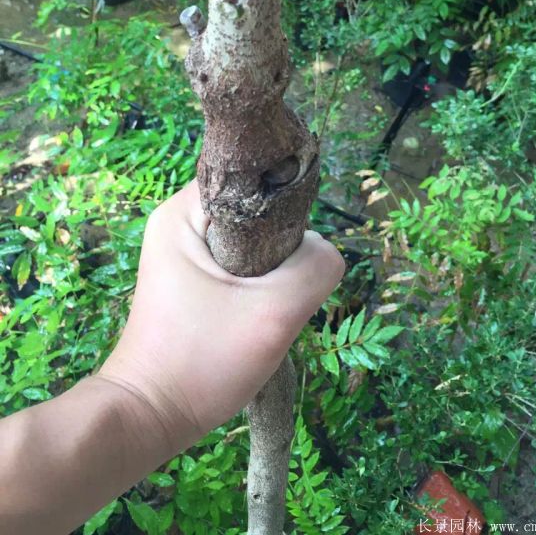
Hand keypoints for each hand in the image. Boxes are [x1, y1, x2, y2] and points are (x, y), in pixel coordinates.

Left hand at [99, 180, 344, 446]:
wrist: (150, 418)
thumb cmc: (203, 361)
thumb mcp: (274, 313)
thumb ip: (315, 267)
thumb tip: (324, 250)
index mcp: (182, 212)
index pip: (253, 180)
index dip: (284, 211)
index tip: (294, 254)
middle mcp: (177, 223)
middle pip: (255, 213)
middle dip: (279, 251)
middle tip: (276, 292)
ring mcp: (182, 253)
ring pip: (253, 244)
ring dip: (270, 275)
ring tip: (263, 310)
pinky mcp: (189, 281)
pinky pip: (240, 267)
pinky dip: (257, 289)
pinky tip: (253, 319)